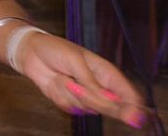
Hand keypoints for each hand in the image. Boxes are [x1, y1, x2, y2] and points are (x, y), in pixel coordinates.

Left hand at [18, 33, 146, 128]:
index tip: (135, 118)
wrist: (31, 52)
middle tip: (77, 86)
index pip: (128, 94)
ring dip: (71, 92)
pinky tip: (55, 82)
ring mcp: (85, 97)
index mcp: (107, 74)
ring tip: (63, 76)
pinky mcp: (70, 103)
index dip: (135, 108)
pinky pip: (69, 107)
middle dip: (94, 100)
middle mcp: (99, 88)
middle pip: (111, 108)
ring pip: (87, 108)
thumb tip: (111, 100)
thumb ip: (92, 83)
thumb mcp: (76, 62)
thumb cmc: (56, 50)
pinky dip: (59, 95)